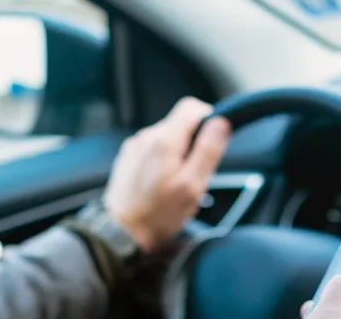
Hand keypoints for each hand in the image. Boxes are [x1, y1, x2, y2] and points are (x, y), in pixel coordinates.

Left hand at [103, 97, 231, 252]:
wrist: (119, 233)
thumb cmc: (158, 215)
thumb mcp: (193, 185)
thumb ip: (208, 150)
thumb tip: (220, 122)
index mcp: (165, 139)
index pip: (191, 106)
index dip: (209, 119)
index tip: (213, 141)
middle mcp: (146, 136)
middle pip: (180, 123)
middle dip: (194, 143)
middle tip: (196, 173)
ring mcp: (134, 147)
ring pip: (167, 137)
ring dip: (178, 153)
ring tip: (177, 183)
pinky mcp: (128, 158)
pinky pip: (153, 149)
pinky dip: (163, 161)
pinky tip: (161, 185)